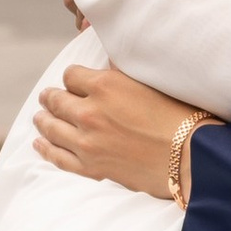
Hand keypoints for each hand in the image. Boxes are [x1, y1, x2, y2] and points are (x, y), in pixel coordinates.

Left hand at [35, 58, 204, 200]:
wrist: (191, 157)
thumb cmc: (179, 116)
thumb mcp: (149, 82)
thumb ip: (122, 71)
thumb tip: (107, 62)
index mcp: (105, 85)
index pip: (71, 75)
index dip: (73, 78)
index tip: (75, 82)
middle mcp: (90, 112)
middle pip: (56, 100)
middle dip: (51, 97)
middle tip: (47, 97)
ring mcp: (87, 142)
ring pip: (52, 127)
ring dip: (43, 120)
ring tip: (40, 117)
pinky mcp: (91, 167)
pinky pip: (58, 157)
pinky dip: (46, 149)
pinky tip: (40, 144)